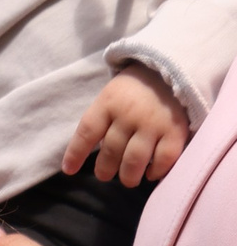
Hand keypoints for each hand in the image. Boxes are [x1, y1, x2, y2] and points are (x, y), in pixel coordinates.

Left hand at [63, 67, 189, 187]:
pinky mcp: (175, 130)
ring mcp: (153, 123)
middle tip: (105, 174)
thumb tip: (89, 152)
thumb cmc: (138, 88)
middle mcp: (129, 114)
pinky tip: (151, 172)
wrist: (176, 67)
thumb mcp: (114, 95)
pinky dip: (156, 171)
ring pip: (133, 161)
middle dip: (105, 169)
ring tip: (128, 178)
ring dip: (128, 176)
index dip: (76, 154)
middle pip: (110, 151)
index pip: (87, 132)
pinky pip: (163, 159)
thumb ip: (103, 119)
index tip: (69, 170)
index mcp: (109, 102)